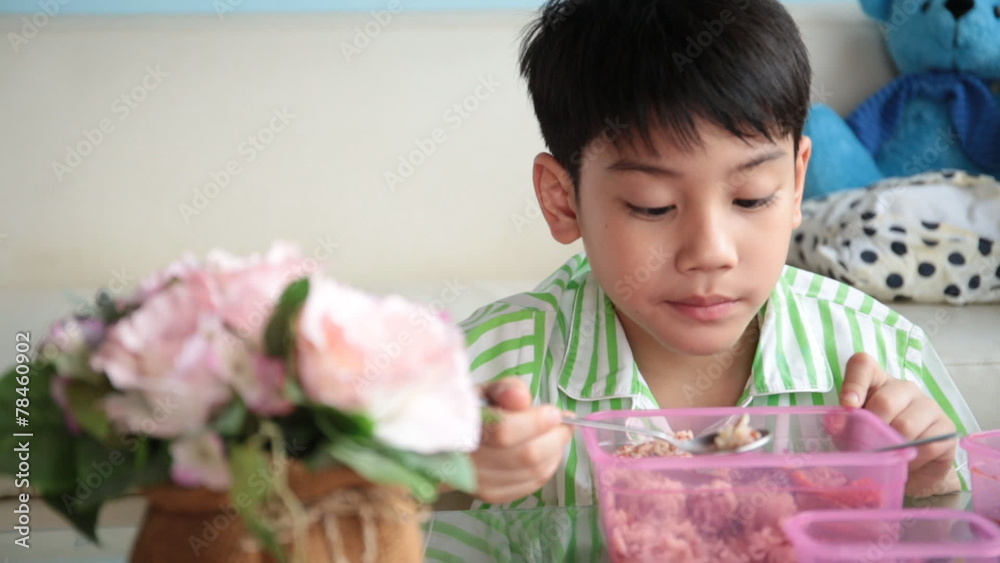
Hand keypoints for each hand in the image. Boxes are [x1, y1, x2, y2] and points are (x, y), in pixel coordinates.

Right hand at [471, 377, 571, 503]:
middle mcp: (468, 461)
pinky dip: (547, 468)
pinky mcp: (491, 495)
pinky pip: (530, 485)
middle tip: (565, 425)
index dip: (536, 422)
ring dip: (554, 453)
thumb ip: (504, 389)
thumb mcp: (484, 391)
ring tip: (557, 436)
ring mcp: (479, 483)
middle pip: (524, 456)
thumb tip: (522, 397)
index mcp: (462, 428)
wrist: (448, 443)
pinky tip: (548, 454)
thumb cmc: (471, 412)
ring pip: (532, 473)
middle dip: (554, 439)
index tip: (554, 413)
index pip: (504, 430)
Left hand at [840, 352, 959, 496]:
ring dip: (892, 448)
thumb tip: (838, 421)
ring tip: (888, 458)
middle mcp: (904, 388)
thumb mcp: (852, 431)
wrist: (909, 467)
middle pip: (885, 401)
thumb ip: (844, 424)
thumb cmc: (874, 442)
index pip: (862, 365)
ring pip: (906, 425)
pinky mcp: (946, 427)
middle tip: (867, 447)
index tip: (847, 406)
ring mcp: (928, 405)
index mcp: (875, 381)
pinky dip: (912, 459)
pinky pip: (927, 444)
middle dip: (872, 429)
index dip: (853, 383)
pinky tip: (907, 463)